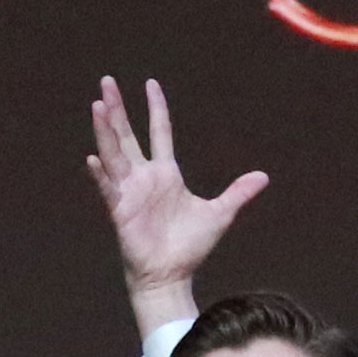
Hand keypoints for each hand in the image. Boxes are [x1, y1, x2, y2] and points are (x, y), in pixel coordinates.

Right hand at [90, 75, 267, 323]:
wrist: (172, 275)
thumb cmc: (190, 246)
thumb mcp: (220, 214)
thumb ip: (238, 193)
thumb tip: (264, 177)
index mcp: (166, 173)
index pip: (159, 132)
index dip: (155, 108)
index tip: (151, 84)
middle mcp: (144, 177)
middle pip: (127, 135)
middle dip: (117, 109)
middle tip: (107, 82)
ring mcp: (130, 192)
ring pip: (114, 153)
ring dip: (105, 130)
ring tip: (98, 105)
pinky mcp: (120, 211)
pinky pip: (108, 189)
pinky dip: (101, 175)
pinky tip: (94, 158)